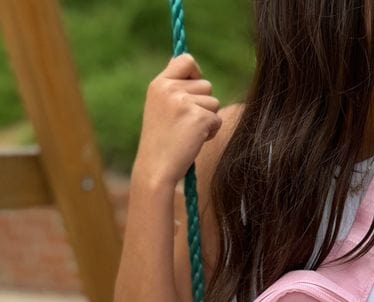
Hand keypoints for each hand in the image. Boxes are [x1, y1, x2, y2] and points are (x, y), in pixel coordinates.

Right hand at [133, 54, 221, 187]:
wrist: (156, 169)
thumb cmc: (161, 143)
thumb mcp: (160, 109)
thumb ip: (175, 90)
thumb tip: (195, 72)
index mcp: (158, 84)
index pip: (186, 60)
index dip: (196, 73)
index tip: (194, 90)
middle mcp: (170, 89)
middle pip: (206, 85)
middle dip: (203, 105)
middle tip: (186, 124)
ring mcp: (184, 102)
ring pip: (214, 102)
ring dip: (208, 119)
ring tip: (189, 133)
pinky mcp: (198, 117)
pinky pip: (217, 119)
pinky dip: (211, 132)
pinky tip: (195, 141)